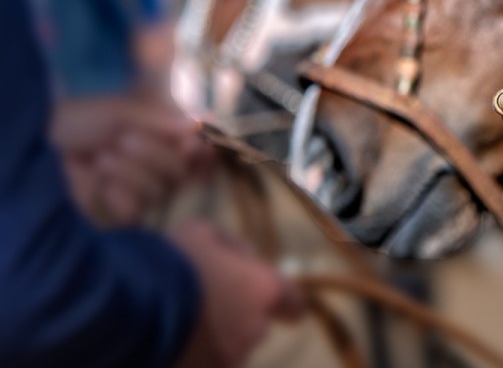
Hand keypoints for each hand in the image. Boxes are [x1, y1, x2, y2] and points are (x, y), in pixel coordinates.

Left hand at [51, 94, 207, 223]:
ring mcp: (137, 189)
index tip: (191, 145)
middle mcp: (157, 165)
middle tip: (122, 140)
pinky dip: (115, 195)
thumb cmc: (84, 117)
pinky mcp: (114, 210)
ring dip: (128, 173)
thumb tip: (199, 127)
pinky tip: (97, 180)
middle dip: (152, 156)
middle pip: (179, 174)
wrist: (43, 138)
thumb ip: (163, 123)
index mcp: (165, 139)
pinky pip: (131, 212)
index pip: (199, 152)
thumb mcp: (124, 113)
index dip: (200, 153)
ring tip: (100, 157)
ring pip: (157, 193)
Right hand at [170, 220, 303, 367]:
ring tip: (174, 325)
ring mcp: (225, 361)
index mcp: (263, 291)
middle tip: (201, 306)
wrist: (123, 307)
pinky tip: (163, 343)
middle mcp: (253, 331)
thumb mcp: (202, 234)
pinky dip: (188, 358)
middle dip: (234, 319)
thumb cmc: (169, 262)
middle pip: (253, 328)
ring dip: (209, 342)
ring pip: (225, 351)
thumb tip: (241, 260)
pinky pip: (199, 365)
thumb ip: (231, 249)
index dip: (288, 306)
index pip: (294, 305)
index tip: (286, 309)